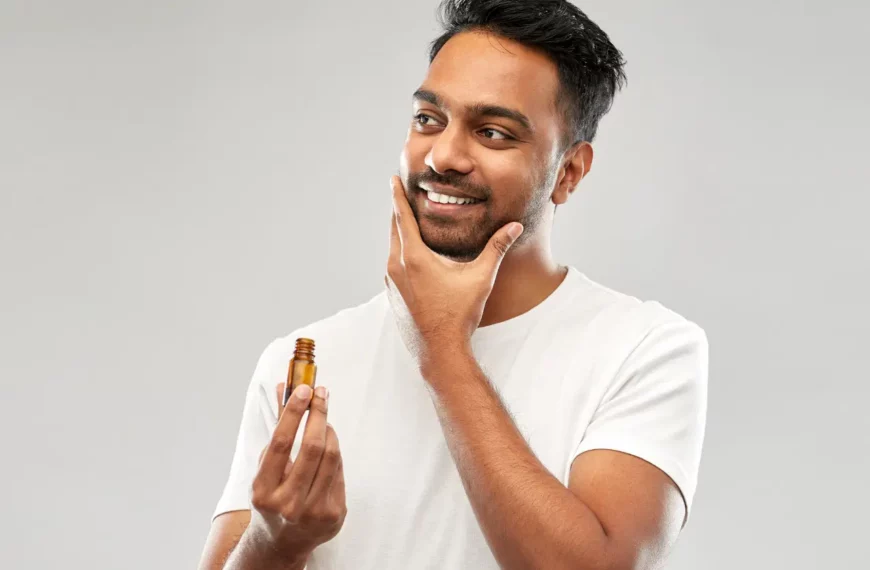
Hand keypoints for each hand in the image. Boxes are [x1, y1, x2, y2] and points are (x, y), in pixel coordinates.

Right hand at [248, 383, 346, 564]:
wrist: (282, 541)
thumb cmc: (272, 497)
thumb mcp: (265, 468)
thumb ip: (276, 430)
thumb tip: (283, 388)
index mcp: (263, 491)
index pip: (281, 443)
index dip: (294, 413)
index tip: (303, 389)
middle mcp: (288, 504)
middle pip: (312, 447)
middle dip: (318, 414)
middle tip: (321, 394)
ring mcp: (313, 511)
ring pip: (331, 456)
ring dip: (329, 430)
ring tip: (323, 419)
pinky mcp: (334, 514)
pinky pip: (339, 471)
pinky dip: (334, 453)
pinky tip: (328, 446)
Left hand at [386, 175, 522, 366]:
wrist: (439, 351)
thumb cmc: (459, 315)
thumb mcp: (481, 278)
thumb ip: (497, 248)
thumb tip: (515, 225)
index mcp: (414, 257)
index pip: (402, 216)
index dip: (397, 196)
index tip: (392, 179)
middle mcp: (397, 266)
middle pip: (394, 229)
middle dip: (399, 210)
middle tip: (401, 193)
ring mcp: (391, 282)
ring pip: (392, 247)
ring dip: (399, 232)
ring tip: (407, 221)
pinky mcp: (392, 294)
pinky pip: (393, 264)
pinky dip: (400, 252)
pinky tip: (411, 255)